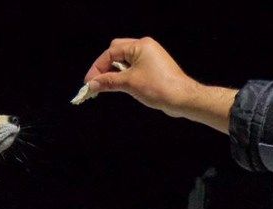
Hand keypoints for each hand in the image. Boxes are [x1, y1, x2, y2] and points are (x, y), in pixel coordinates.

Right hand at [82, 37, 236, 132]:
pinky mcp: (153, 68)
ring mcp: (150, 57)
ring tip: (106, 87)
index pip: (111, 53)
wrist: (183, 98)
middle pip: (116, 53)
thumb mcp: (129, 84)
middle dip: (105, 68)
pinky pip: (133, 68)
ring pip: (124, 62)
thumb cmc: (160, 88)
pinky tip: (119, 86)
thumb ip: (108, 81)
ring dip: (114, 73)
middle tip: (96, 83)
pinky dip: (123, 76)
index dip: (98, 67)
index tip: (89, 82)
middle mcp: (145, 47)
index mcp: (140, 46)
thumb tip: (92, 84)